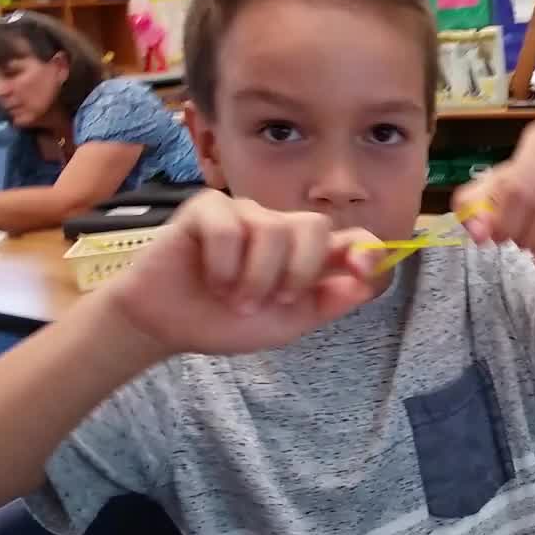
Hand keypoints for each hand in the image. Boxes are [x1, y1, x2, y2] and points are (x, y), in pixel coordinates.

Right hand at [100, 190, 384, 356]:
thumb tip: (367, 283)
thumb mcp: (286, 323)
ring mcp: (244, 214)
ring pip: (273, 230)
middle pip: (315, 225)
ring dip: (254, 276)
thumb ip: (327, 303)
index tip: (362, 267)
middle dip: (298, 270)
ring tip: (233, 299)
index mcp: (305, 256)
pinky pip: (230, 227)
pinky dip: (223, 263)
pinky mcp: (207, 208)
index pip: (350, 238)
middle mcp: (280, 228)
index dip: (364, 248)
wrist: (167, 326)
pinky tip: (211, 280)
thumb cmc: (225, 321)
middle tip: (272, 301)